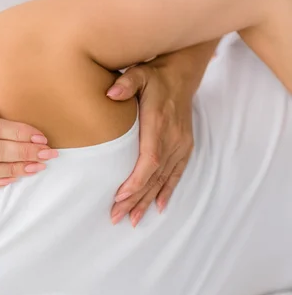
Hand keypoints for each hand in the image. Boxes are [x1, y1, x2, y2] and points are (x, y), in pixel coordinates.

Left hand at [107, 63, 194, 226]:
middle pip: (154, 176)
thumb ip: (126, 83)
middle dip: (135, 198)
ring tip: (133, 220)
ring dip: (148, 200)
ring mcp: (181, 145)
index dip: (137, 180)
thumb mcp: (139, 74)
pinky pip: (177, 174)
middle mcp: (173, 139)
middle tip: (116, 216)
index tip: (120, 195)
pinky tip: (159, 208)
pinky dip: (167, 191)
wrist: (181, 76)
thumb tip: (111, 93)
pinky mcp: (185, 148)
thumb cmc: (154, 77)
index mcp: (159, 124)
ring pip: (163, 179)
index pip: (150, 159)